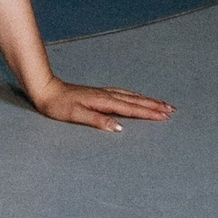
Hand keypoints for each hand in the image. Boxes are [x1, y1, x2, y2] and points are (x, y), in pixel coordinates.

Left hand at [31, 80, 172, 134]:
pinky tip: (137, 97)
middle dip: (154, 106)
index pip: (131, 109)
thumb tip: (119, 127)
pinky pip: (124, 94)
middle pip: (136, 101)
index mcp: (103, 101)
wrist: (45, 89)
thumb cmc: (57, 105)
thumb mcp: (75, 115)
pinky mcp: (99, 93)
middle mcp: (106, 95)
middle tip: (171, 110)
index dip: (149, 113)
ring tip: (162, 104)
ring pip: (131, 96)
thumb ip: (97, 121)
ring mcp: (103, 93)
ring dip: (147, 100)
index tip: (164, 116)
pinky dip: (135, 96)